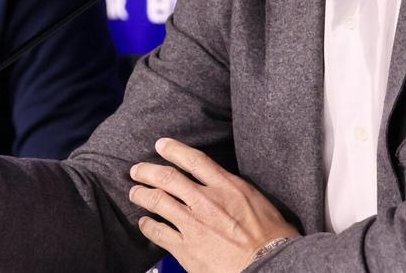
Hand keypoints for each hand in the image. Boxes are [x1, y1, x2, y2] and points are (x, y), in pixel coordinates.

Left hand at [128, 138, 299, 271]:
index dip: (174, 149)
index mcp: (227, 186)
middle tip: (136, 170)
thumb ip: (233, 190)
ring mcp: (193, 224)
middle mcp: (206, 201)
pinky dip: (147, 225)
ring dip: (141, 195)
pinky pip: (158, 232)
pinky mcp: (186, 248)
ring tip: (134, 193)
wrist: (268, 264)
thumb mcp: (256, 200)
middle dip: (147, 171)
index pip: (194, 160)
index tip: (161, 145)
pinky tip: (144, 223)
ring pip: (157, 201)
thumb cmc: (271, 236)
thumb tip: (221, 184)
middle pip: (167, 178)